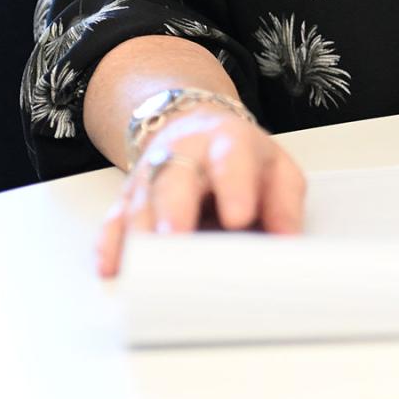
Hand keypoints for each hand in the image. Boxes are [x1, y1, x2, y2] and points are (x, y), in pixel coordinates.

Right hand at [95, 107, 305, 278]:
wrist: (195, 131)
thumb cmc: (240, 158)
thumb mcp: (275, 169)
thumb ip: (284, 202)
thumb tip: (288, 242)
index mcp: (227, 143)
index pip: (232, 159)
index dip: (235, 187)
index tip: (239, 218)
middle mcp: (183, 155)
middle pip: (174, 179)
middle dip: (174, 210)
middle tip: (176, 239)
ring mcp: (151, 176)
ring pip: (141, 202)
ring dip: (140, 233)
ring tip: (145, 265)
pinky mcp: (128, 199)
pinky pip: (115, 219)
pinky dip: (111, 244)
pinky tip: (112, 266)